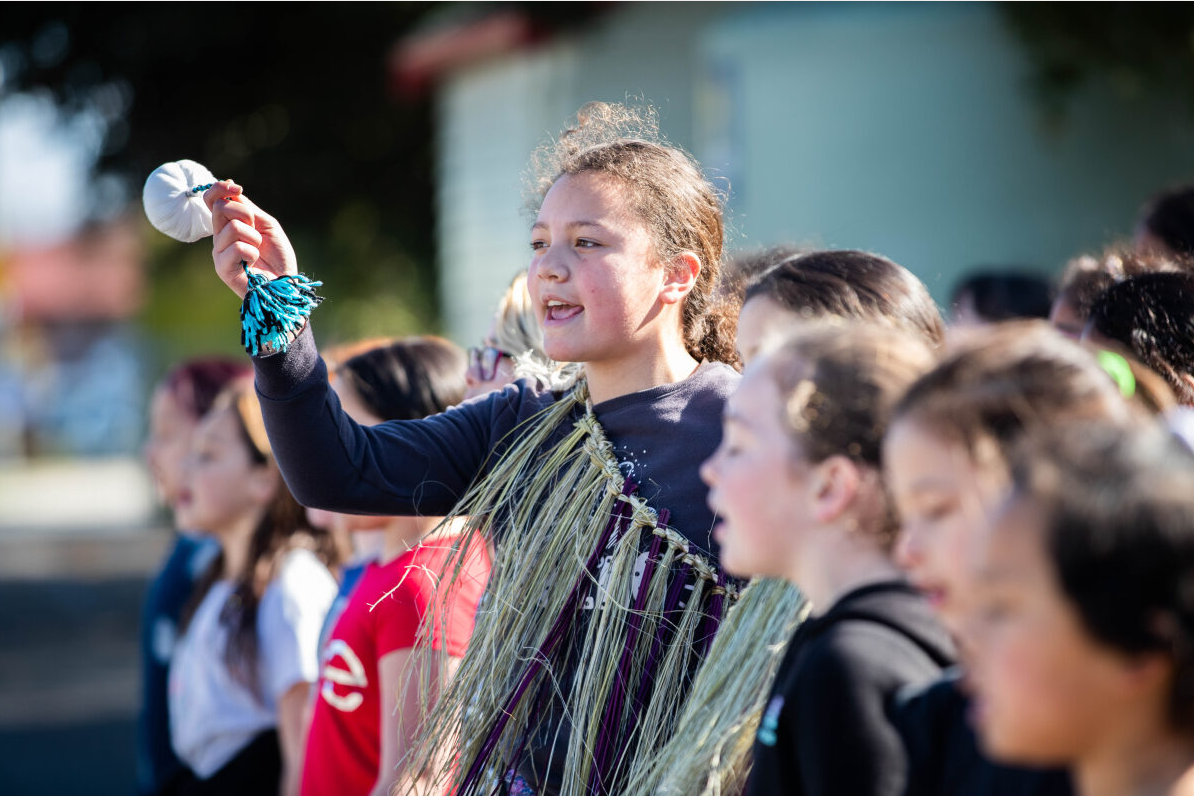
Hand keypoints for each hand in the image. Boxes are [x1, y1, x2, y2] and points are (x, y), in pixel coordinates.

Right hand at [204, 180, 297, 298]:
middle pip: (220, 208)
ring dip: (253, 237)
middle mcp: (220, 237)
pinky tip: (254, 262)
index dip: (220, 189)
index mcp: (228, 225)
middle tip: (256, 230)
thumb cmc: (278, 256)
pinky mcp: (222, 268)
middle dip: (245, 214)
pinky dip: (252, 252)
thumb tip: (230, 187)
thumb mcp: (266, 225)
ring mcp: (219, 253)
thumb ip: (248, 208)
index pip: (213, 200)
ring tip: (258, 250)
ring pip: (232, 227)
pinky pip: (236, 247)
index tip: (236, 187)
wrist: (285, 283)